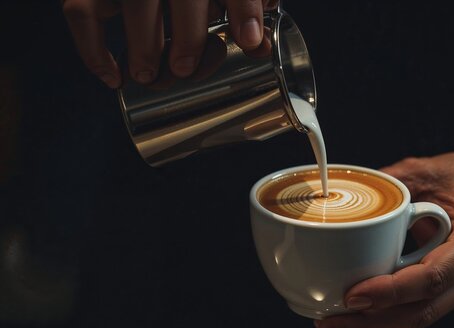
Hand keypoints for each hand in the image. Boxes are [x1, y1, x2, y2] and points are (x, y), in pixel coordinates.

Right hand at [62, 0, 278, 87]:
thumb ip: (245, 4)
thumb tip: (258, 44)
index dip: (244, 8)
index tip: (250, 41)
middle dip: (188, 37)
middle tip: (186, 69)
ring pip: (134, 4)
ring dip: (144, 46)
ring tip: (151, 76)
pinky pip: (81, 12)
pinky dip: (94, 51)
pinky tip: (114, 78)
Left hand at [314, 150, 453, 327]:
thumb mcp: (434, 169)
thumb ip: (394, 178)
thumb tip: (352, 189)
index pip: (430, 279)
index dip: (390, 292)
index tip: (354, 295)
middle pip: (422, 313)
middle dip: (373, 325)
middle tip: (330, 326)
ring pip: (421, 317)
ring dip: (377, 327)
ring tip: (335, 327)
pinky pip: (423, 308)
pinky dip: (390, 315)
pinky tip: (360, 316)